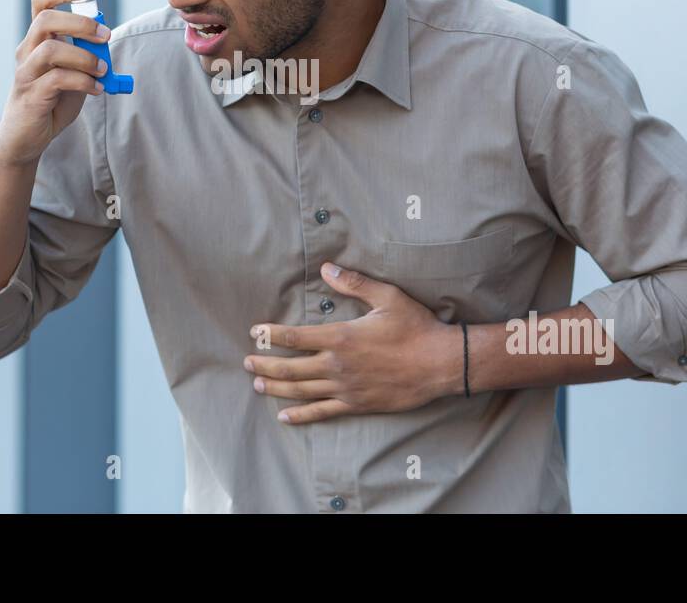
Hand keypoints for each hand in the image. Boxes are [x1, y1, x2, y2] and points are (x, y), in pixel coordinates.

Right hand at [0, 0, 112, 166]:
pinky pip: (57, 79)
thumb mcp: (73, 73)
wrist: (25, 137)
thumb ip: (86, 55)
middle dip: (80, 23)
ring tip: (102, 70)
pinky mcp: (30, 95)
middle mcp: (27, 51)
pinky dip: (83, 81)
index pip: (41, 2)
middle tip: (104, 36)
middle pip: (45, 19)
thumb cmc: (50, 101)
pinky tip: (96, 89)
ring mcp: (26, 72)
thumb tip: (104, 37)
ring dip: (84, 56)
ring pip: (51, 49)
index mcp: (37, 40)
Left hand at [243, 262, 460, 424]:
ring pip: (301, 391)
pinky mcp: (356, 405)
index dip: (270, 335)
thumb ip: (354, 283)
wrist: (440, 363)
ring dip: (275, 389)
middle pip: (289, 368)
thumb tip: (327, 268)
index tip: (254, 332)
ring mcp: (345, 389)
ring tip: (256, 384)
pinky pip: (322, 413)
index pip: (294, 337)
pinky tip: (285, 417)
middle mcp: (337, 366)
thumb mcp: (386, 297)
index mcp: (341, 337)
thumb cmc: (415, 327)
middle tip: (246, 362)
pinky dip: (301, 416)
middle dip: (264, 365)